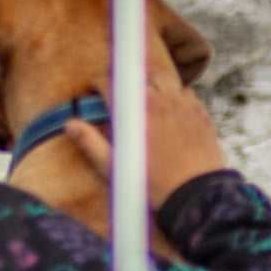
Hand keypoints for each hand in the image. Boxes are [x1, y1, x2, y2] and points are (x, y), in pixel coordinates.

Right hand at [57, 28, 231, 207]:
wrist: (194, 197)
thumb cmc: (151, 185)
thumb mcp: (112, 167)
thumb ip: (89, 142)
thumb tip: (70, 124)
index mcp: (131, 111)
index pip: (109, 83)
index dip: (98, 83)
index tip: (96, 90)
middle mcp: (156, 100)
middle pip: (137, 73)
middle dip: (125, 78)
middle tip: (121, 89)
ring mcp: (181, 104)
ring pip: (164, 77)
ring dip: (152, 80)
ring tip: (147, 93)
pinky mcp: (199, 113)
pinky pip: (186, 92)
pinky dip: (176, 94)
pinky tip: (172, 108)